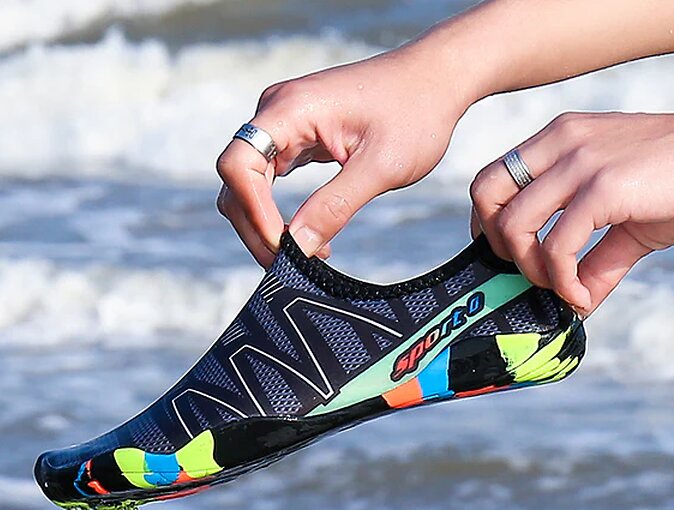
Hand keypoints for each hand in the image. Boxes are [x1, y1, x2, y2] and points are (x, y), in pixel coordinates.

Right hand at [216, 49, 471, 266]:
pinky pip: (269, 179)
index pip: (238, 165)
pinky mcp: (297, 135)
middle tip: (290, 266)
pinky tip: (310, 235)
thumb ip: (335, 207)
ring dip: (267, 223)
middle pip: (237, 179)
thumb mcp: (381, 167)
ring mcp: (284, 122)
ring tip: (305, 256)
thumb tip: (296, 249)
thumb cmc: (415, 112)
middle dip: (256, 226)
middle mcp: (276, 111)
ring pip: (250, 183)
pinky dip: (280, 211)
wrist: (436, 79)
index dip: (252, 211)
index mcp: (290, 109)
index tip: (283, 245)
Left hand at [470, 112, 673, 315]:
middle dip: (498, 244)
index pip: (492, 177)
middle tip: (529, 272)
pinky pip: (557, 246)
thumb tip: (575, 302)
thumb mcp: (625, 217)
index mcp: (559, 138)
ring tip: (561, 288)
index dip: (487, 223)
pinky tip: (581, 295)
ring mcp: (580, 161)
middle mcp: (562, 141)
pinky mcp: (603, 187)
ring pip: (515, 224)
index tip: (506, 256)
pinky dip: (562, 282)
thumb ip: (594, 256)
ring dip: (530, 270)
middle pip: (486, 194)